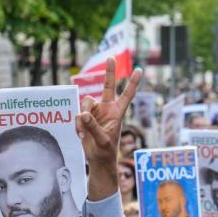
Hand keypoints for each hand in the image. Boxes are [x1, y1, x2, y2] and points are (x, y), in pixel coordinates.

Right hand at [75, 58, 142, 197]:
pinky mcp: (84, 117)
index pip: (127, 95)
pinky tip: (81, 134)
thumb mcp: (102, 140)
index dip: (133, 83)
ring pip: (85, 102)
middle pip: (107, 86)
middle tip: (111, 57)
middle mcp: (106, 109)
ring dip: (82, 116)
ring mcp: (94, 112)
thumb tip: (83, 114)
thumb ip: (93, 126)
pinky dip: (77, 124)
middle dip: (109, 72)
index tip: (140, 70)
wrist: (97, 159)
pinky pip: (77, 114)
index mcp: (117, 113)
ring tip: (84, 132)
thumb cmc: (105, 151)